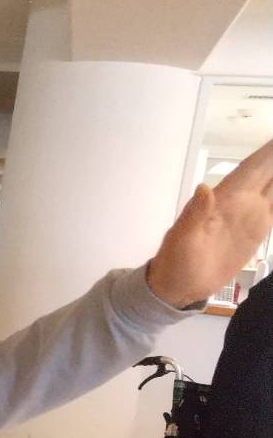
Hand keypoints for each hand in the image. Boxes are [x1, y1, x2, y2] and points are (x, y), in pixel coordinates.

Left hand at [147, 138, 272, 307]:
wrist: (178, 285)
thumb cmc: (175, 260)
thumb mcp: (182, 238)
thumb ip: (195, 214)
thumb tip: (204, 187)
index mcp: (224, 198)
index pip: (252, 168)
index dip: (269, 152)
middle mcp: (241, 201)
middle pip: (269, 172)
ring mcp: (250, 215)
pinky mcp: (256, 231)